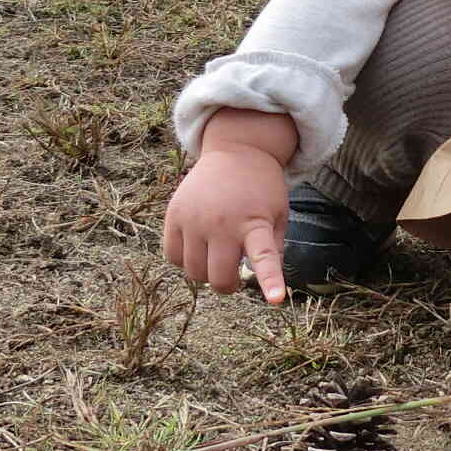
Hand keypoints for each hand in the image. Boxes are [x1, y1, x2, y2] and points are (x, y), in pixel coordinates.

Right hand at [161, 110, 296, 302]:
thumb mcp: (278, 215)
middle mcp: (222, 222)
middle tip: (235, 274)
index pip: (264, 258)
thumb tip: (263, 284)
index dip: (270, 281)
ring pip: (192, 272)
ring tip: (216, 253)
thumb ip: (273, 249)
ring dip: (205, 271)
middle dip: (227, 284)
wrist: (237, 151)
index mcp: (255, 224)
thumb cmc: (261, 189)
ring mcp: (194, 218)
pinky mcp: (174, 214)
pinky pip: (172, 256)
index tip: (276, 299)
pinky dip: (184, 259)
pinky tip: (198, 245)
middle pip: (217, 278)